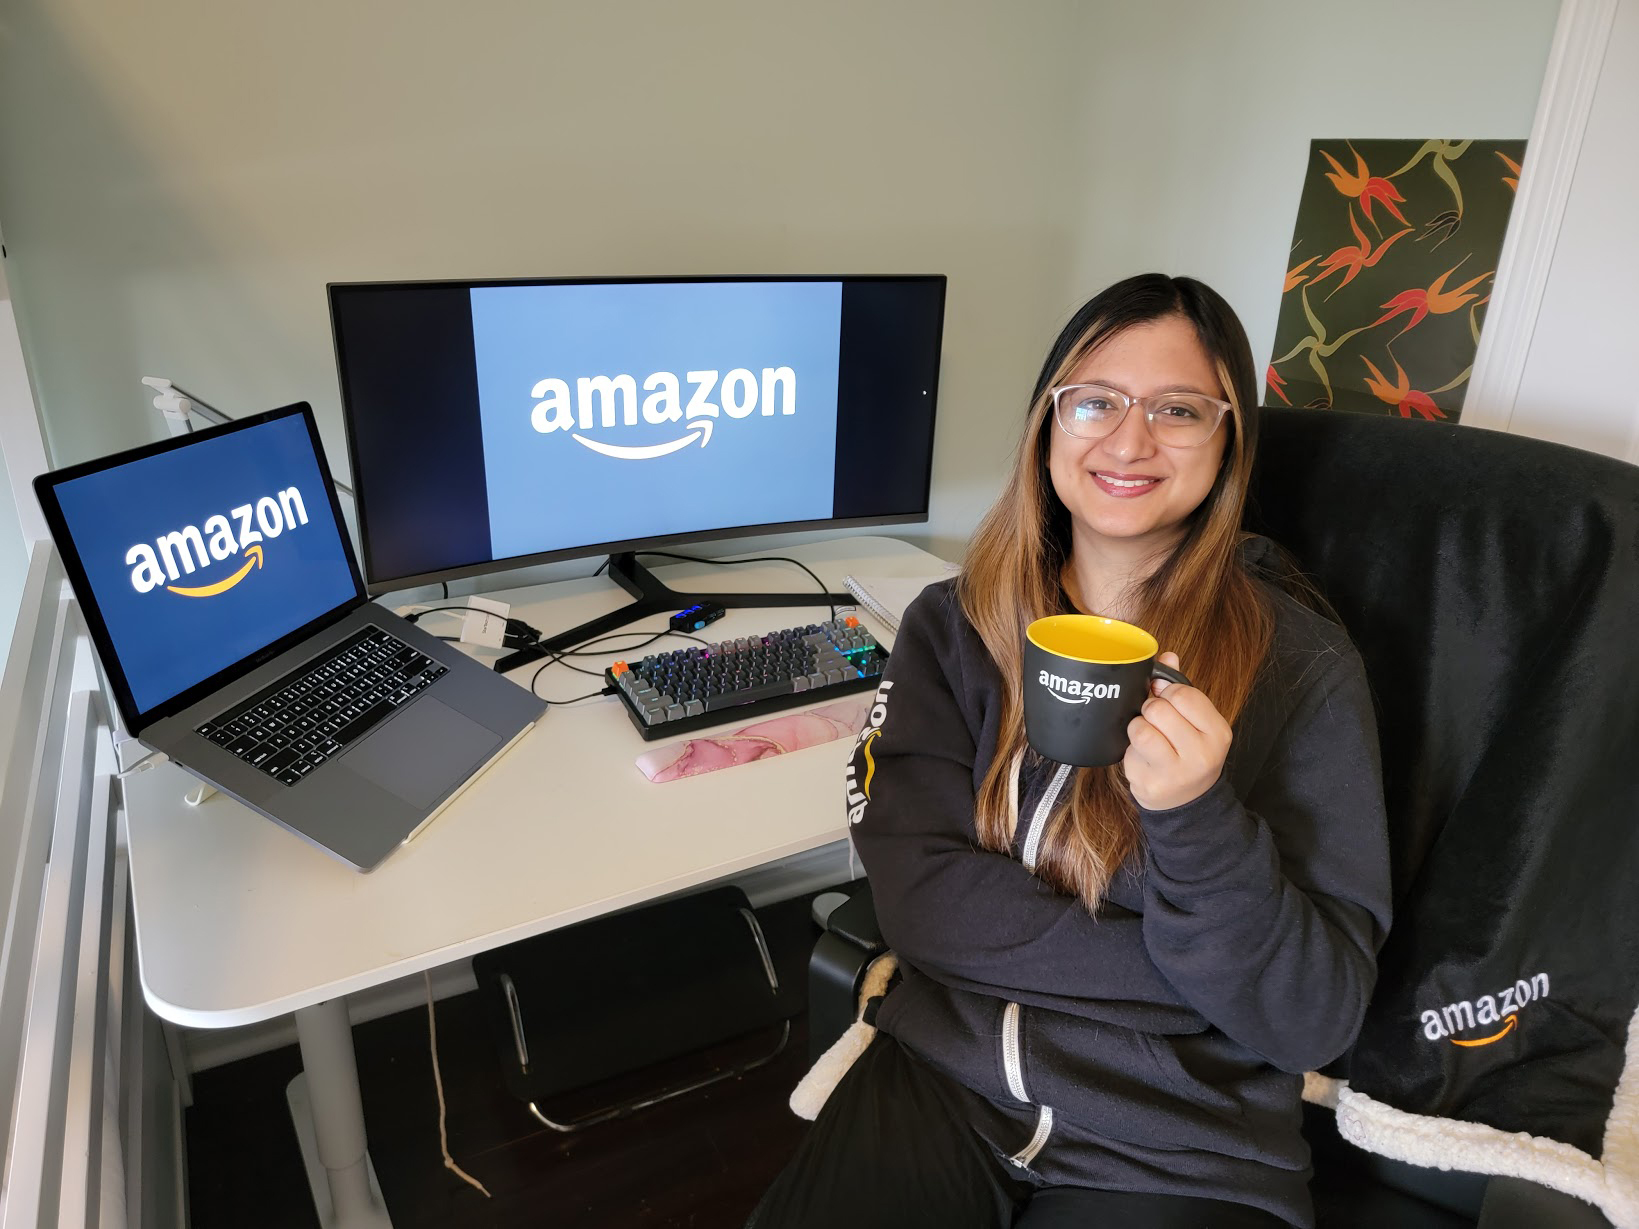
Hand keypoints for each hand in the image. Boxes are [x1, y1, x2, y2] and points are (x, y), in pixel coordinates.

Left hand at [1122, 652, 1231, 811]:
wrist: (1188, 802)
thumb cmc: (1190, 753)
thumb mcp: (1197, 722)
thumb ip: (1182, 688)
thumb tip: (1168, 656)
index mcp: (1218, 732)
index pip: (1184, 694)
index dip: (1167, 691)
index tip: (1166, 699)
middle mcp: (1202, 754)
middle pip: (1159, 709)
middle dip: (1150, 710)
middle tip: (1156, 721)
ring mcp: (1176, 772)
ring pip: (1140, 729)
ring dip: (1138, 728)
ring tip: (1148, 738)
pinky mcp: (1150, 784)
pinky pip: (1129, 750)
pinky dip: (1130, 749)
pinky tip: (1143, 757)